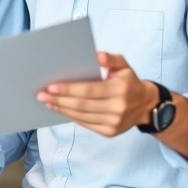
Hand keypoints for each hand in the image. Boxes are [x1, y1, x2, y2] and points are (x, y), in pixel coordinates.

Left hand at [36, 52, 157, 136]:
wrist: (146, 105)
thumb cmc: (129, 81)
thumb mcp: (124, 65)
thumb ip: (111, 59)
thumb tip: (97, 56)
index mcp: (119, 90)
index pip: (89, 90)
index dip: (68, 89)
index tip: (51, 86)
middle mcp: (117, 108)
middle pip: (82, 105)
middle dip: (59, 100)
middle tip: (41, 95)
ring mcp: (113, 122)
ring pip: (81, 116)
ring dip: (61, 109)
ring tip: (47, 102)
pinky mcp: (109, 132)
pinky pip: (86, 124)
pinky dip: (71, 117)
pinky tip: (60, 109)